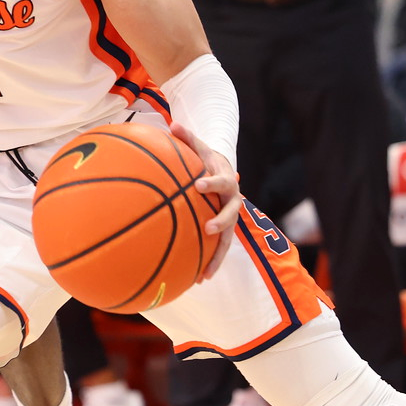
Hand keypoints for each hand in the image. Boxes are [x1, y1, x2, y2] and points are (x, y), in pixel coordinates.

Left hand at [171, 120, 241, 281]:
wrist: (225, 172)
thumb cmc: (206, 159)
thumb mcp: (199, 147)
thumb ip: (187, 138)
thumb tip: (172, 124)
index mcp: (226, 181)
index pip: (221, 181)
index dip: (212, 183)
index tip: (199, 185)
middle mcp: (232, 202)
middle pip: (231, 213)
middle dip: (221, 221)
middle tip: (208, 227)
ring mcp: (231, 219)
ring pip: (228, 239)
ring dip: (218, 256)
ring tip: (206, 274)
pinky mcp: (225, 231)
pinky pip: (219, 249)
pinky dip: (211, 263)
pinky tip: (198, 280)